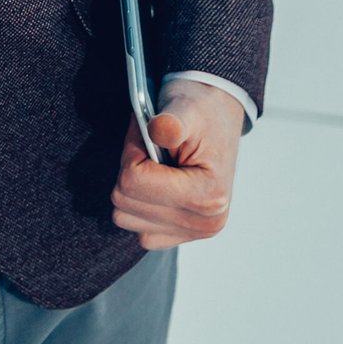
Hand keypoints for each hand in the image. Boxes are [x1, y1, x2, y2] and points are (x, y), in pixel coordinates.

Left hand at [111, 80, 244, 248]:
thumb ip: (171, 122)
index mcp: (208, 195)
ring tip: (154, 166)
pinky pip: (136, 229)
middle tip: (151, 149)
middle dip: (129, 168)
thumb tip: (159, 130)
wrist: (218, 117)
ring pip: (124, 217)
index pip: (132, 181)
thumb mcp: (185, 109)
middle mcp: (205, 222)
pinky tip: (156, 185)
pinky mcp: (180, 235)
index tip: (147, 135)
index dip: (131, 152)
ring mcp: (193, 232)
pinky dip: (137, 206)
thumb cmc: (201, 113)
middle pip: (123, 201)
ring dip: (131, 188)